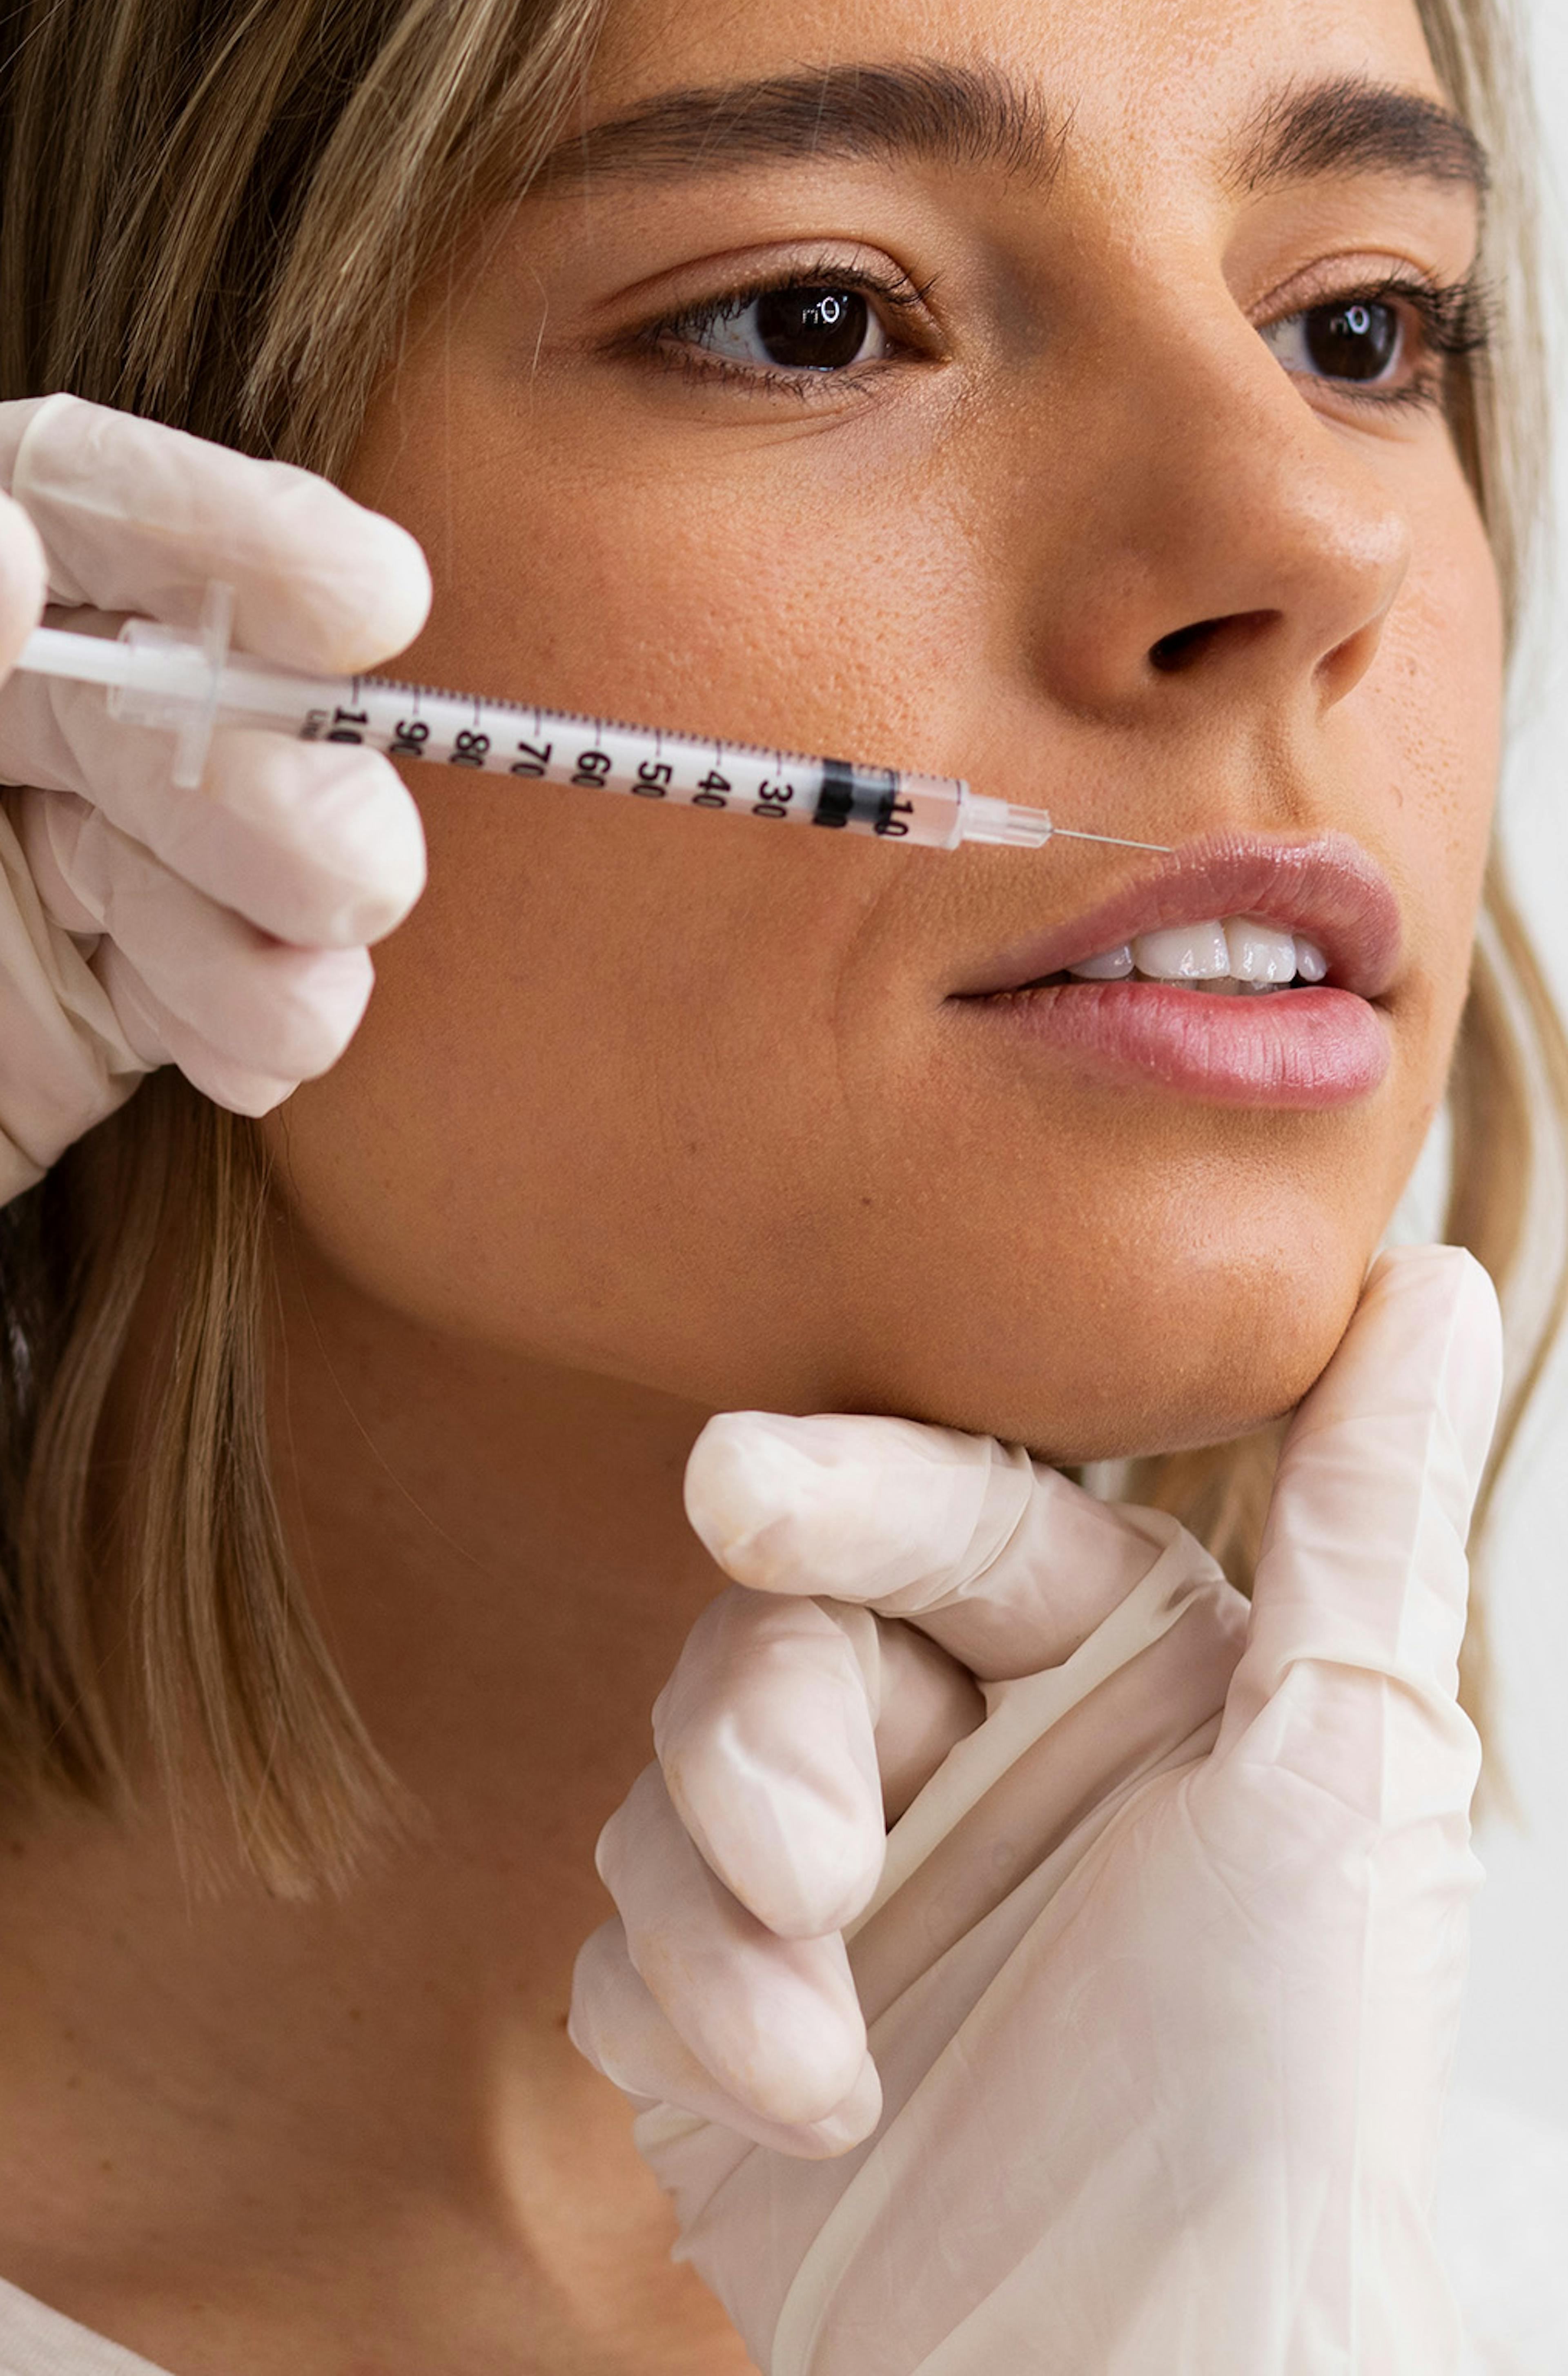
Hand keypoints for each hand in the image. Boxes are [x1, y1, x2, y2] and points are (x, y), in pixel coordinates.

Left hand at [0, 394, 430, 1200]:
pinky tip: (252, 1058)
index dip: (224, 528)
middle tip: (342, 872)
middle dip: (282, 774)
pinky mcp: (99, 1000)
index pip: (71, 503)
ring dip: (297, 922)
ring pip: (238, 849)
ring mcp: (57, 861)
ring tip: (290, 1003)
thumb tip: (9, 556)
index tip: (363, 598)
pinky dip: (266, 1024)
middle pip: (184, 692)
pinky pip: (224, 990)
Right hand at [570, 1247, 1499, 2373]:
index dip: (830, 1488)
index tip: (737, 1487)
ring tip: (818, 2045)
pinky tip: (800, 2102)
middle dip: (764, 1736)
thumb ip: (1365, 1515)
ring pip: (680, 1779)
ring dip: (728, 1916)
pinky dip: (692, 2012)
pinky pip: (633, 1934)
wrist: (1151, 2375)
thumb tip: (1436, 1278)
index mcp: (1104, 1669)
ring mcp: (842, 1884)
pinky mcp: (736, 2013)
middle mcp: (969, 1751)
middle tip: (814, 1866)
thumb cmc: (1283, 2086)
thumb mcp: (1348, 1767)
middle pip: (779, 1635)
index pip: (938, 1515)